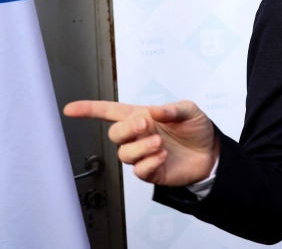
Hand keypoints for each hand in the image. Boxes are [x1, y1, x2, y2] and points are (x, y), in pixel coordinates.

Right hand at [64, 99, 219, 186]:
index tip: (70, 109)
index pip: (110, 112)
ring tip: (159, 143)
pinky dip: (149, 162)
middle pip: (115, 134)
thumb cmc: (196, 129)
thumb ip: (173, 109)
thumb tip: (154, 111)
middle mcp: (138, 136)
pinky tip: (163, 156)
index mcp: (142, 117)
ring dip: (140, 147)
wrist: (211, 153)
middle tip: (145, 125)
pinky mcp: (151, 172)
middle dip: (126, 129)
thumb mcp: (190, 111)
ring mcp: (143, 155)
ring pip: (125, 154)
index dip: (89, 110)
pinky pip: (140, 171)